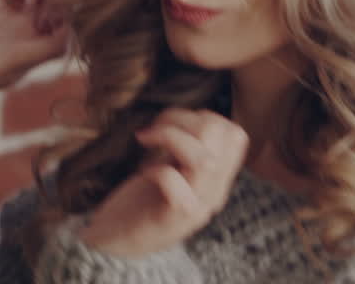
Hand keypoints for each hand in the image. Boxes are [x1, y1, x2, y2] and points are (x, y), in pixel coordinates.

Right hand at [0, 0, 71, 106]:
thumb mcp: (9, 59)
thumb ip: (42, 47)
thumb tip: (73, 31)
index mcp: (36, 54)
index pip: (66, 30)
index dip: (71, 11)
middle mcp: (27, 42)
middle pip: (55, 14)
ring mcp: (9, 30)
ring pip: (37, 5)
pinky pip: (15, 1)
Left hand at [78, 109, 248, 256]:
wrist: (119, 239)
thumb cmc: (141, 197)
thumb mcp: (171, 166)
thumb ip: (187, 147)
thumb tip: (190, 114)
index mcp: (217, 179)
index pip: (236, 135)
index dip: (205, 116)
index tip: (174, 121)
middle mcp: (213, 194)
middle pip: (223, 138)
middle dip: (185, 118)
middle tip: (156, 127)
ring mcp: (196, 208)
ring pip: (204, 159)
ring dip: (171, 136)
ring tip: (147, 139)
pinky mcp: (171, 218)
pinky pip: (173, 182)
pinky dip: (154, 168)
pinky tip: (142, 171)